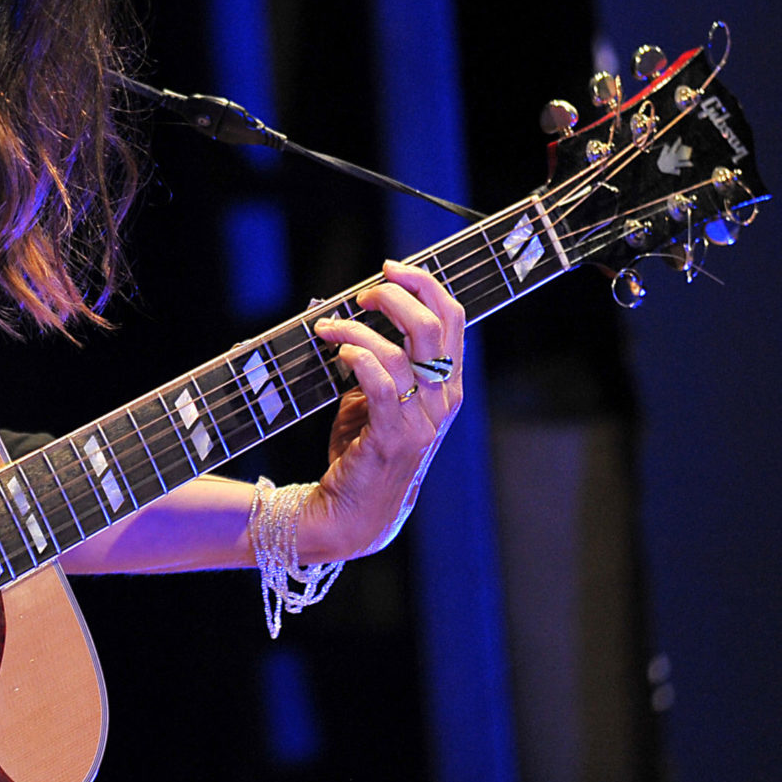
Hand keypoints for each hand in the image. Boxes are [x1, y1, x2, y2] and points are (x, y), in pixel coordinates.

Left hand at [305, 259, 464, 561]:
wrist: (354, 513)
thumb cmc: (362, 450)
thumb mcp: (377, 399)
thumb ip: (376, 361)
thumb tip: (348, 316)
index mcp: (445, 385)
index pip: (453, 318)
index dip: (425, 283)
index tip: (389, 268)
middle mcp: (442, 400)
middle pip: (434, 325)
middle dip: (396, 296)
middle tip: (362, 295)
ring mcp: (422, 420)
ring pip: (402, 351)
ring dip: (358, 329)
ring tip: (329, 328)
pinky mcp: (394, 437)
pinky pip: (381, 384)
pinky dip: (359, 358)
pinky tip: (339, 353)